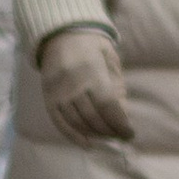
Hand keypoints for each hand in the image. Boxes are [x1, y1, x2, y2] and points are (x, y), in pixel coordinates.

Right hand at [38, 23, 135, 143]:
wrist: (60, 34)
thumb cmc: (92, 46)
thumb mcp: (110, 58)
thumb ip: (117, 85)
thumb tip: (123, 115)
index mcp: (91, 72)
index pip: (107, 106)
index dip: (119, 124)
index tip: (129, 133)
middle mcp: (73, 84)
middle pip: (92, 117)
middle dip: (109, 131)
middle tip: (119, 136)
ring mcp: (58, 92)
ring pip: (77, 122)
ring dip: (94, 134)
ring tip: (106, 138)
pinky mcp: (48, 98)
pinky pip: (60, 122)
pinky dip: (73, 136)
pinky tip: (86, 144)